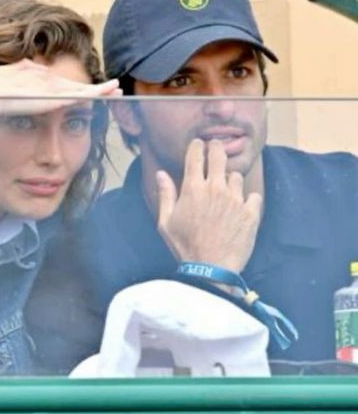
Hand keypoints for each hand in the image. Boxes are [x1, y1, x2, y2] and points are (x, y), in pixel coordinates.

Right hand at [0, 59, 121, 115]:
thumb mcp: (9, 77)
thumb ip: (22, 72)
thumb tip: (31, 66)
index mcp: (41, 80)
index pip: (65, 84)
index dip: (79, 88)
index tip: (90, 92)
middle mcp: (52, 81)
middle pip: (79, 85)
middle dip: (98, 87)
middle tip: (116, 87)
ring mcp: (56, 88)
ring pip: (86, 88)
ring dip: (103, 88)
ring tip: (119, 88)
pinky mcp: (59, 95)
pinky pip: (84, 93)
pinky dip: (98, 91)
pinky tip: (110, 91)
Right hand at [156, 138, 261, 272]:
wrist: (210, 270)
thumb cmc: (184, 247)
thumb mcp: (165, 222)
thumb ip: (165, 194)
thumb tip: (160, 174)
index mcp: (193, 189)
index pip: (195, 156)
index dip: (197, 146)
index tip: (198, 144)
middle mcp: (215, 189)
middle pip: (219, 156)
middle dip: (216, 148)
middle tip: (216, 147)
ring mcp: (235, 200)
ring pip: (236, 176)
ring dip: (230, 179)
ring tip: (226, 189)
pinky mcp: (251, 213)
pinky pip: (253, 196)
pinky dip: (248, 199)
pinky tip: (241, 208)